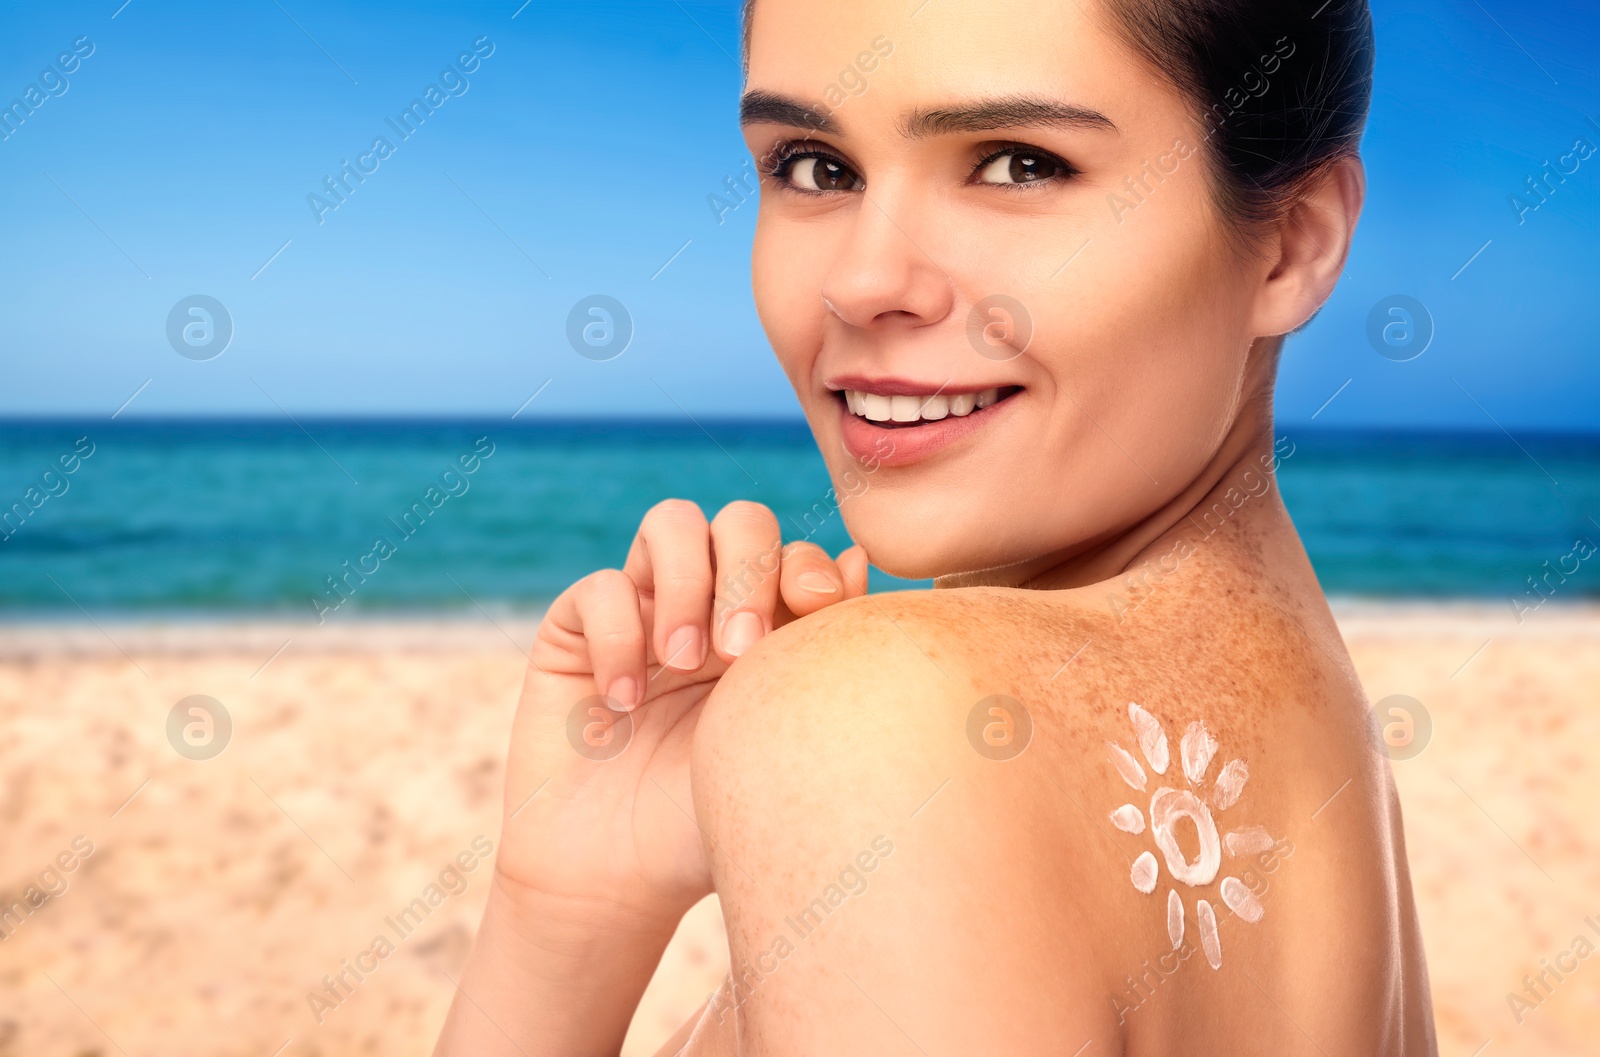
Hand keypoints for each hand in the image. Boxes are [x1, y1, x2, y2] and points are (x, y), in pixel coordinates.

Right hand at [492, 499, 867, 923]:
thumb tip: (860, 558)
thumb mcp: (776, 747)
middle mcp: (707, 607)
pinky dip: (618, 635)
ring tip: (683, 663)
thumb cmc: (707, 824)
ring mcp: (641, 611)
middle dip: (748, 571)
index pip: (794, 553)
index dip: (804, 570)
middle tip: (741, 653)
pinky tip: (623, 703)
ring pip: (671, 523)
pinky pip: (599, 587)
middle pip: (740, 521)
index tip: (812, 621)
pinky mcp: (576, 631)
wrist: (616, 879)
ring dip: (686, 584)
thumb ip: (818, 657)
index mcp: (767, 629)